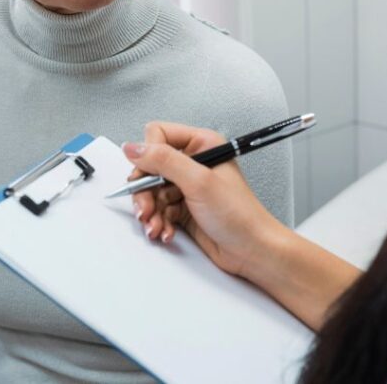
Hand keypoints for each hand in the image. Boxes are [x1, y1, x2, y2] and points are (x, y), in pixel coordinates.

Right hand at [124, 122, 285, 278]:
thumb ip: (164, 161)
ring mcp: (188, 187)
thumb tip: (133, 148)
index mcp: (202, 145)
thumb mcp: (199, 182)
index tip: (147, 176)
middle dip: (145, 191)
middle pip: (151, 167)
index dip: (149, 156)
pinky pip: (159, 210)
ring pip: (152, 191)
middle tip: (146, 208)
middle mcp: (194, 163)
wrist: (252, 250)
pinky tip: (166, 232)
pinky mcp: (184, 208)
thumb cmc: (240, 215)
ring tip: (156, 225)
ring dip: (151, 211)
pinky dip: (159, 222)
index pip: (159, 135)